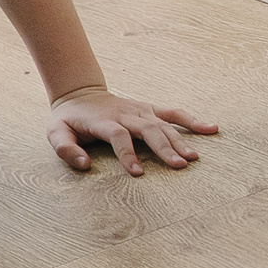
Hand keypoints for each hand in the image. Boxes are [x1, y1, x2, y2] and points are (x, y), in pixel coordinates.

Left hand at [45, 86, 218, 175]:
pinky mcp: (150, 109)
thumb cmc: (69, 119)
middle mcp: (125, 114)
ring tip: (194, 158)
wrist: (79, 94)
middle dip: (163, 148)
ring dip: (180, 140)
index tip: (137, 173)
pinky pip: (173, 113)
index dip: (127, 154)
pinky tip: (212, 129)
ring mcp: (140, 110)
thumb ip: (65, 149)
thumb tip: (84, 165)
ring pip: (163, 123)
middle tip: (179, 166)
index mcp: (103, 121)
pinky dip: (192, 120)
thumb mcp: (55, 133)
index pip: (118, 136)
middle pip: (147, 129)